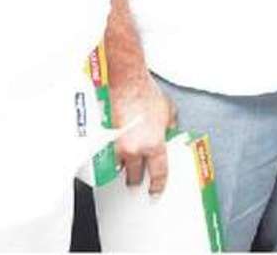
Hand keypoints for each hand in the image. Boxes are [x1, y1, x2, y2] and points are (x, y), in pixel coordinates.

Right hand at [109, 73, 177, 193]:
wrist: (126, 84)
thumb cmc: (147, 94)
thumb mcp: (169, 112)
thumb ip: (170, 127)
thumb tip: (169, 133)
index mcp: (154, 145)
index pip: (158, 173)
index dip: (157, 185)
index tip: (155, 191)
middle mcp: (135, 149)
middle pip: (134, 175)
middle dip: (135, 180)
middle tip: (137, 183)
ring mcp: (118, 144)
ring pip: (119, 165)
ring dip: (122, 167)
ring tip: (125, 168)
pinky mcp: (106, 137)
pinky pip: (110, 152)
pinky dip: (113, 154)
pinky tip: (115, 152)